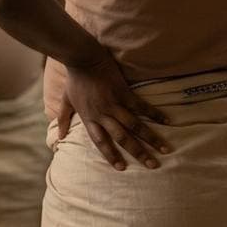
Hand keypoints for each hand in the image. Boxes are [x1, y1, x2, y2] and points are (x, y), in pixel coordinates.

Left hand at [57, 55, 170, 171]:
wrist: (83, 58)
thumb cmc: (74, 80)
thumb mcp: (66, 101)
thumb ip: (63, 119)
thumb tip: (59, 137)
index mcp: (90, 119)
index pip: (101, 142)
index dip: (111, 155)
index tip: (122, 168)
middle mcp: (103, 115)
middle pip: (123, 138)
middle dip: (139, 153)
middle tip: (153, 165)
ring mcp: (115, 104)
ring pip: (135, 126)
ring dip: (151, 138)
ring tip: (164, 150)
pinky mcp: (124, 92)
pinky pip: (141, 106)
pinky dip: (154, 114)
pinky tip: (167, 122)